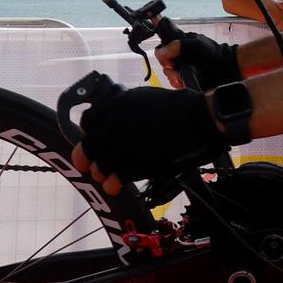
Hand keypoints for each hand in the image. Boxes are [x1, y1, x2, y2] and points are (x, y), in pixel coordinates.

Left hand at [78, 86, 228, 185]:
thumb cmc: (175, 107)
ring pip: (100, 167)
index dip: (87, 133)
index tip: (91, 138)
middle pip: (88, 147)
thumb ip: (120, 106)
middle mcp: (115, 125)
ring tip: (105, 177)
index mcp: (115, 105)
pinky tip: (115, 186)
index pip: (87, 122)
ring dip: (101, 173)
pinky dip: (113, 184)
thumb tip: (108, 115)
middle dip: (84, 158)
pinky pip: (116, 179)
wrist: (198, 120)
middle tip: (85, 165)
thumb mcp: (141, 96)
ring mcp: (125, 146)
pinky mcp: (137, 164)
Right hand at [159, 33, 240, 90]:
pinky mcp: (188, 80)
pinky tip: (184, 83)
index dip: (163, 57)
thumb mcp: (195, 45)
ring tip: (182, 79)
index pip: (163, 50)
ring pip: (170, 75)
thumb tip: (161, 52)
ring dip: (174, 78)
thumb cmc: (214, 54)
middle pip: (165, 65)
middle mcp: (181, 57)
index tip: (169, 63)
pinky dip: (179, 84)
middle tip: (177, 72)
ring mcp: (184, 69)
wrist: (228, 69)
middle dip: (170, 70)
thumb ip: (177, 46)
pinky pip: (177, 84)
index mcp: (181, 46)